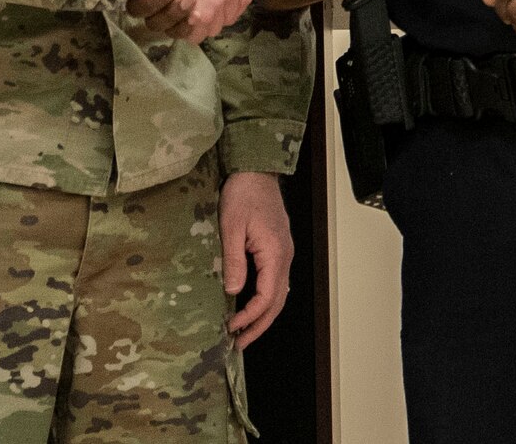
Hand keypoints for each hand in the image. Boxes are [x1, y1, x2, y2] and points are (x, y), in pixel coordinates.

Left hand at [220, 171, 293, 350]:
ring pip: (279, 293)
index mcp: (275, 253)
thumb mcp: (231, 226)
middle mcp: (284, 256)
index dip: (250, 317)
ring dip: (263, 315)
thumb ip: (234, 260)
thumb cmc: (243, 194)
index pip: (267, 297)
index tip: (231, 328)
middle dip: (259, 325)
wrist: (256, 171)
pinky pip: (275, 281)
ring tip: (244, 332)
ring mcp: (283, 253)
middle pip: (278, 302)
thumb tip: (234, 292)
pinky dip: (265, 299)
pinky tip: (251, 305)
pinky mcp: (277, 248)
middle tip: (239, 344)